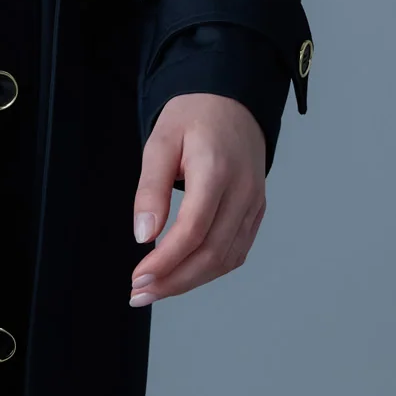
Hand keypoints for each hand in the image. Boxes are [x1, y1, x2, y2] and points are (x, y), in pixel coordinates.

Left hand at [130, 93, 265, 304]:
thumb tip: (143, 236)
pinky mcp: (257, 210)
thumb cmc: (193, 116)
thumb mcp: (160, 142)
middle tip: (140, 293)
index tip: (138, 277)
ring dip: (190, 281)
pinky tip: (184, 275)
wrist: (231, 101)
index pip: (193, 230)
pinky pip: (237, 250)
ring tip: (156, 290)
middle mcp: (243, 191)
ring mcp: (254, 203)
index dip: (165, 261)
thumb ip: (151, 189)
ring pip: (226, 258)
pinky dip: (211, 270)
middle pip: (212, 253)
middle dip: (174, 281)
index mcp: (217, 171)